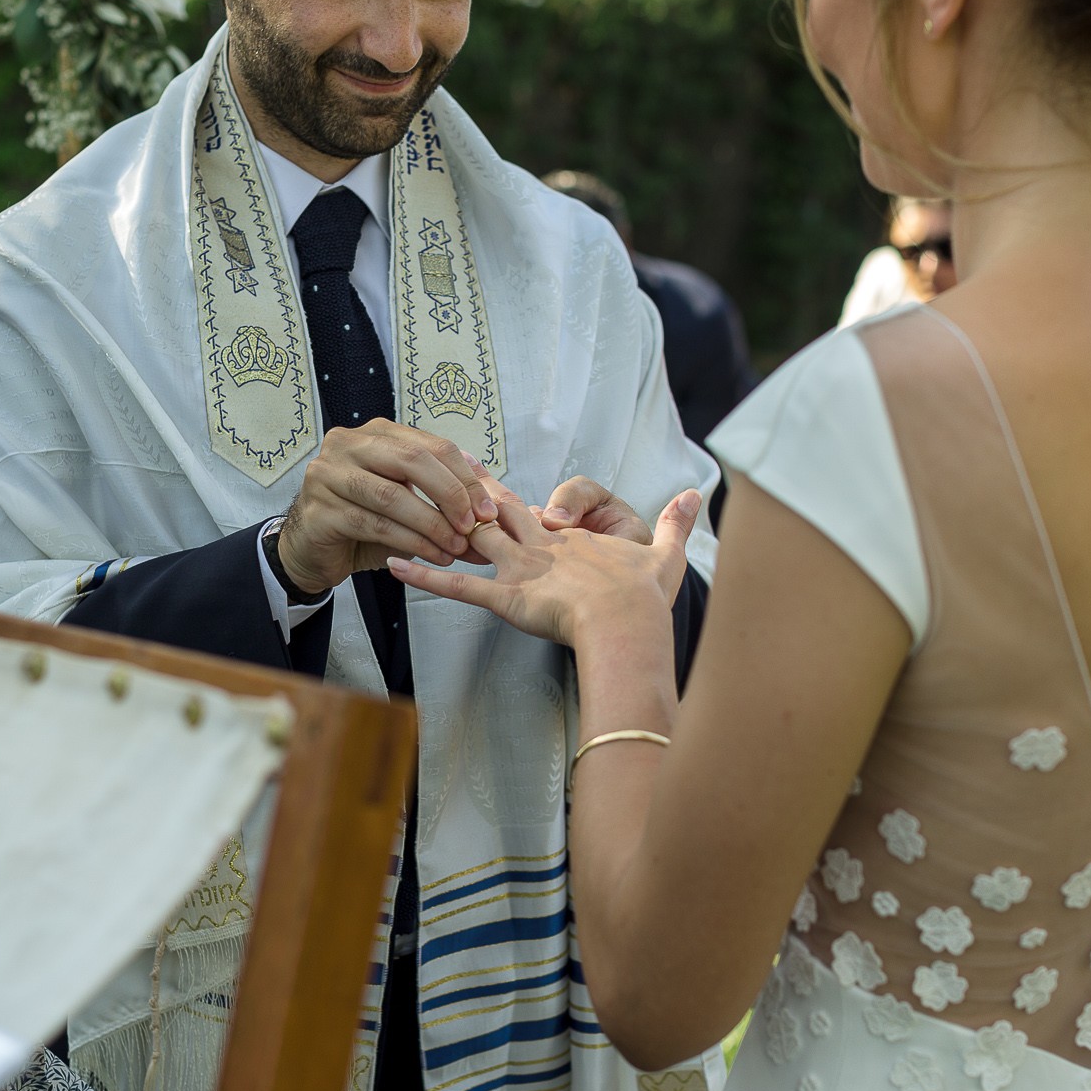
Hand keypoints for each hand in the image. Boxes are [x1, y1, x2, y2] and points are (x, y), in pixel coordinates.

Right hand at [277, 421, 499, 594]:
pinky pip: (374, 525)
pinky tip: (432, 555)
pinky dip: (410, 542)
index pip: (431, 446)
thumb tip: (491, 502)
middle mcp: (348, 445)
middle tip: (472, 526)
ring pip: (393, 496)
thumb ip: (442, 494)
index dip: (465, 477)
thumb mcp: (407, 499)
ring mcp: (328, 475)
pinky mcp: (320, 510)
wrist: (314, 549)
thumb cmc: (365, 520)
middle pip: (411, 461)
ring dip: (432, 525)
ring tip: (456, 547)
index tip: (487, 510)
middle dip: (450, 495)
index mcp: (376, 433)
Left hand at [388, 473, 702, 646]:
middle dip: (468, 490)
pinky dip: (423, 577)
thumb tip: (696, 493)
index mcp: (569, 541)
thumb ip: (677, 525)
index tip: (484, 476)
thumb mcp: (666, 556)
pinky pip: (457, 586)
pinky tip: (393, 565)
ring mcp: (519, 571)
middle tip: (440, 467)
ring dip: (440, 525)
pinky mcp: (506, 597)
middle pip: (496, 510)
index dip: (504, 495)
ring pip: (473, 539)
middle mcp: (539, 549)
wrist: (632, 623)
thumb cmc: (646, 598)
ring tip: (408, 505)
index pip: (530, 511)